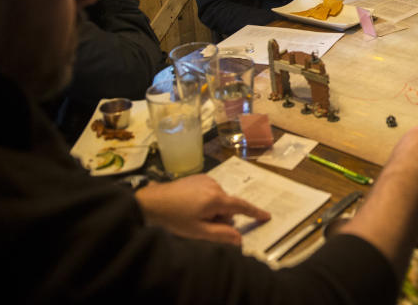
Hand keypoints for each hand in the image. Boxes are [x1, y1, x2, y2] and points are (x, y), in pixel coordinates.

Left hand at [136, 175, 270, 246]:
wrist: (150, 202)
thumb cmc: (174, 219)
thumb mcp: (198, 232)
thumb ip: (221, 235)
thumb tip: (240, 240)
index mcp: (216, 198)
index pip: (241, 206)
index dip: (255, 212)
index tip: (267, 216)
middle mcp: (214, 185)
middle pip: (228, 205)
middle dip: (221, 216)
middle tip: (202, 224)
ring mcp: (205, 179)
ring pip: (219, 199)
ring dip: (212, 209)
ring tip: (192, 215)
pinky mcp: (197, 178)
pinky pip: (210, 192)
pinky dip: (206, 200)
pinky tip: (190, 206)